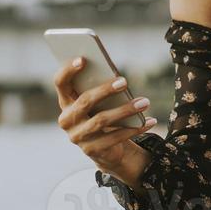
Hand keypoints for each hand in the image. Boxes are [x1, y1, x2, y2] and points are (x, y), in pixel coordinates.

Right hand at [52, 57, 156, 185]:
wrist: (104, 149)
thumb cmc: (101, 115)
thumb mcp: (99, 102)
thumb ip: (100, 89)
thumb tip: (117, 78)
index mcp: (65, 102)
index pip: (60, 83)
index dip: (68, 70)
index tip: (82, 59)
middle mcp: (67, 120)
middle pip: (84, 101)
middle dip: (105, 90)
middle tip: (124, 81)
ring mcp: (77, 137)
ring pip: (101, 120)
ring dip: (125, 110)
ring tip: (144, 102)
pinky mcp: (91, 150)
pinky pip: (115, 137)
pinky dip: (135, 128)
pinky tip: (149, 121)